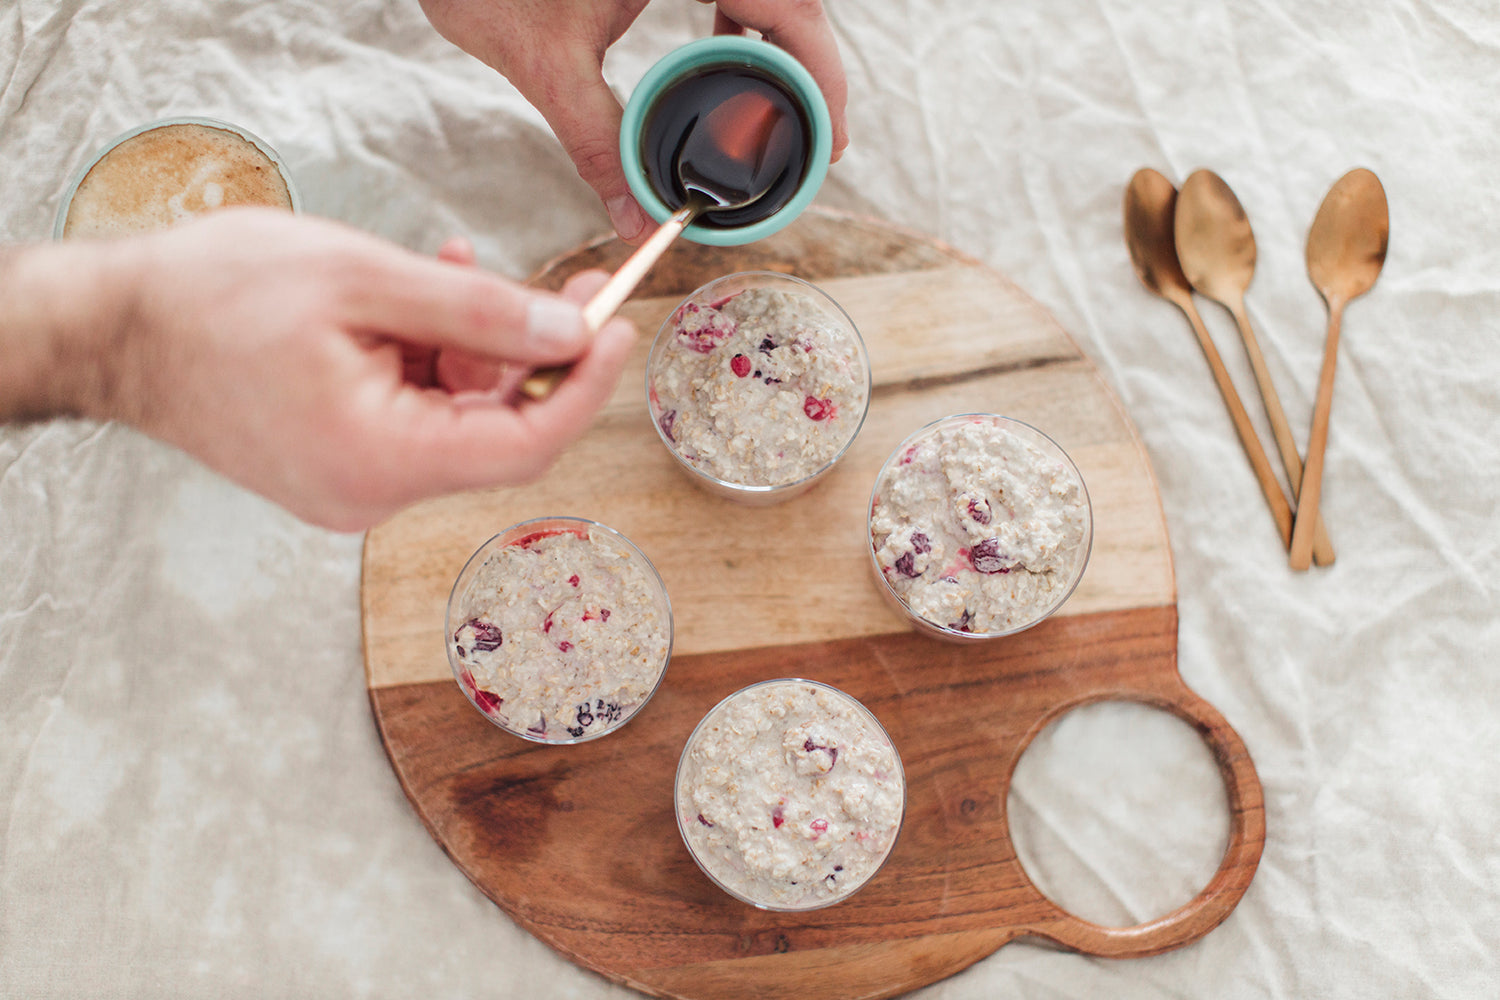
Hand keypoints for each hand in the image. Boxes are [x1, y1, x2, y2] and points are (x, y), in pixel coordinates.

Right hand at [57, 209, 633, 530]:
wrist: (110, 330)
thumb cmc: (211, 300)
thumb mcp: (363, 280)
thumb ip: (478, 311)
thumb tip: (567, 331)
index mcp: (380, 461)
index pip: (524, 445)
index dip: (585, 388)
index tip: (618, 330)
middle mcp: (371, 493)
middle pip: (495, 430)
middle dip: (535, 355)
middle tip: (569, 286)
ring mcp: (352, 485)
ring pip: (456, 416)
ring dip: (476, 346)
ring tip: (458, 269)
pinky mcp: (337, 464)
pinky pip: (414, 414)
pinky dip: (432, 360)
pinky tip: (424, 300)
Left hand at [418, 0, 848, 241]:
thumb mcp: (545, 62)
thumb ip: (598, 142)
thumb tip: (637, 218)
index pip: (790, 5)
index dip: (823, 75)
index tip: (829, 137)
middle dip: (810, 68)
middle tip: (815, 139)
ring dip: (780, 44)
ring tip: (782, 111)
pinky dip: (743, 14)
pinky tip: (730, 54)